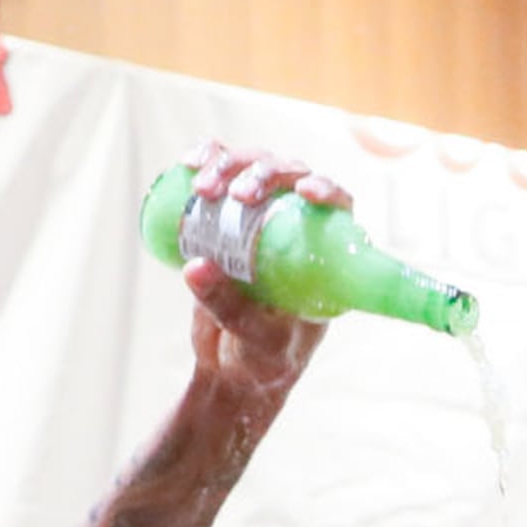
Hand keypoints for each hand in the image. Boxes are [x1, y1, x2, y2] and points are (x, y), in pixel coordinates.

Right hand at [175, 140, 339, 405]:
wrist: (232, 366)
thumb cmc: (264, 358)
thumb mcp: (256, 339)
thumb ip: (228, 308)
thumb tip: (194, 266)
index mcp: (323, 254)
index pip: (337, 208)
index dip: (326, 189)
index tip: (304, 192)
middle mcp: (296, 227)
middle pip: (290, 177)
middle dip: (264, 173)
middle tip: (237, 195)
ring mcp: (261, 216)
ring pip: (254, 168)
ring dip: (229, 164)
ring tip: (201, 188)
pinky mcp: (227, 214)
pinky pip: (221, 175)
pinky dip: (206, 160)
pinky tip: (190, 163)